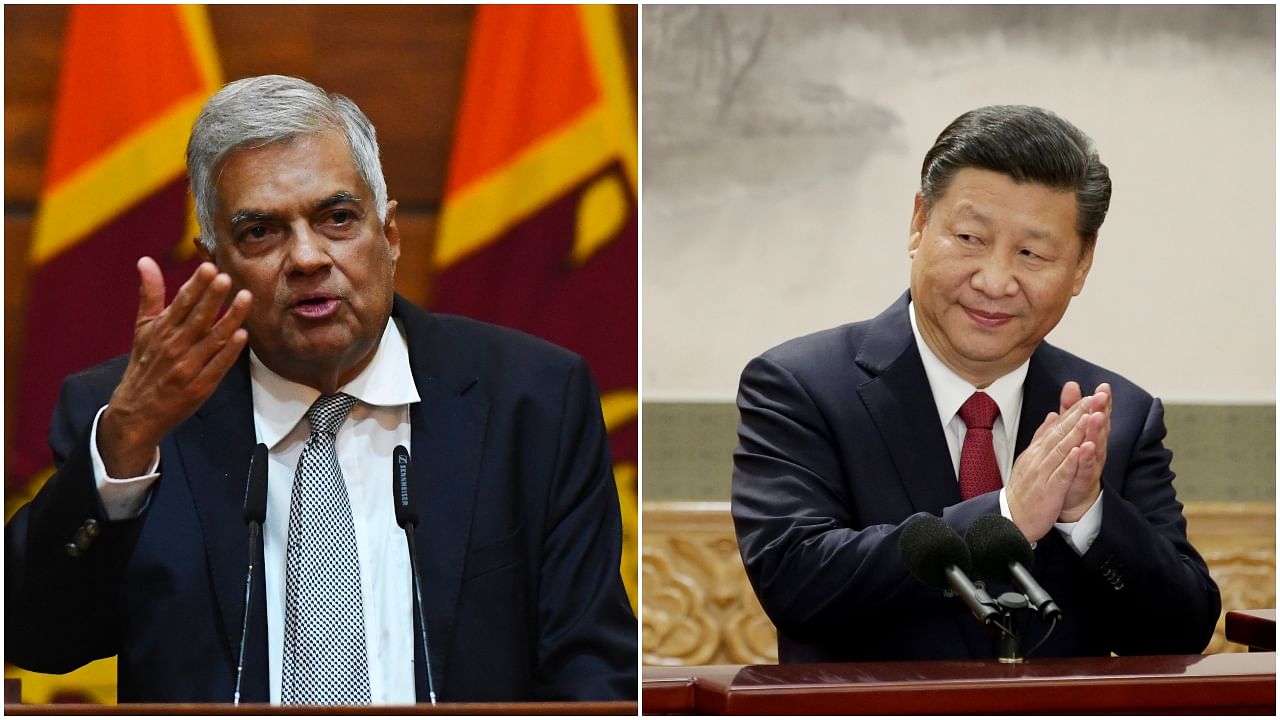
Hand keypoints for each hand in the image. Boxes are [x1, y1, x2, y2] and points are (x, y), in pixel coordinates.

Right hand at [97, 258, 251, 476]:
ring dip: (229, 319)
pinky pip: (218, 366)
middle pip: (197, 318)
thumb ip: (150, 295)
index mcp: (160, 331)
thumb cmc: (144, 365)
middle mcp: (173, 347)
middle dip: (213, 298)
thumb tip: (145, 261)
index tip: (210, 268)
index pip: (181, 303)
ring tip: (245, 299)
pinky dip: (230, 351)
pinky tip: (243, 335)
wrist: (136, 412)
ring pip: (212, 340)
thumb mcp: (142, 328)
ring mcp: (187, 368)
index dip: (196, 285)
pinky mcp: (199, 386)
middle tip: (228, 278)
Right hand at [1005, 390, 1105, 541]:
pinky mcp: (1049, 490)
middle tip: (1095, 397)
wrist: (1010, 518)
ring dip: (1077, 432)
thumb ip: (1042, 437)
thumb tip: (1053, 416)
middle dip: (1079, 414)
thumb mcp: (1030, 458)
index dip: (1074, 410)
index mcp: (1038, 450)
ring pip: (1061, 449)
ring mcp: (1043, 473)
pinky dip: (1068, 461)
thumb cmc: (1024, 490)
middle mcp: (1039, 458)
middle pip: (1061, 432)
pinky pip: (1060, 474)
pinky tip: (1078, 450)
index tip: (1090, 395)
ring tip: (1090, 415)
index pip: (1058, 425)